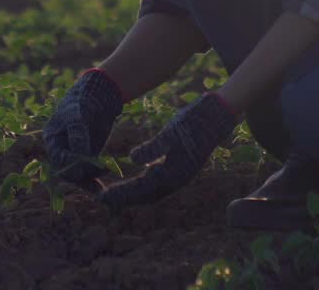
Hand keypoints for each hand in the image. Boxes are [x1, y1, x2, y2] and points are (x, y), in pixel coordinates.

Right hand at [43, 68, 124, 186]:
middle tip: (97, 171)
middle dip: (80, 174)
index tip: (87, 161)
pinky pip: (88, 174)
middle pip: (66, 170)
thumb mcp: (78, 117)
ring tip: (102, 180)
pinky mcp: (87, 158)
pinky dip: (93, 181)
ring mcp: (74, 155)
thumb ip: (78, 136)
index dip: (71, 163)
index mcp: (52, 139)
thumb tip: (80, 156)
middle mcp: (60, 150)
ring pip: (78, 174)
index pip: (58, 158)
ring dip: (89, 180)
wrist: (97, 98)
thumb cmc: (82, 103)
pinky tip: (101, 190)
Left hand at [99, 92, 237, 207]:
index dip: (122, 194)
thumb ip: (152, 148)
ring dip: (134, 193)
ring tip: (116, 194)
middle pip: (146, 195)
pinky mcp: (180, 167)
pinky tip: (137, 180)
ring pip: (152, 190)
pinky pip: (158, 182)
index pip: (142, 189)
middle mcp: (176, 179)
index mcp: (173, 174)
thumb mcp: (170, 134)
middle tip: (103, 200)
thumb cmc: (192, 124)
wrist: (215, 119)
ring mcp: (179, 174)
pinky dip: (145, 184)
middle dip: (125, 198)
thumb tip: (132, 159)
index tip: (104, 198)